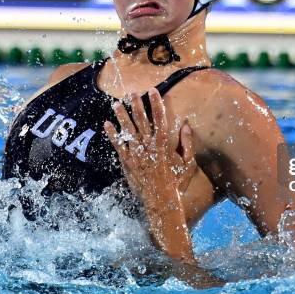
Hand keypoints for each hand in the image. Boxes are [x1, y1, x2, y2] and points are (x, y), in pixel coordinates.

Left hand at [104, 88, 196, 209]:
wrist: (161, 202)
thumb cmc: (176, 183)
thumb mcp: (188, 164)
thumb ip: (187, 144)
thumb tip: (186, 125)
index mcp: (164, 146)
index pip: (160, 120)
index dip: (157, 104)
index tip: (153, 91)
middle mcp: (149, 148)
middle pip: (142, 122)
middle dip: (137, 106)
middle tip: (132, 92)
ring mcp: (136, 155)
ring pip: (128, 131)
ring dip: (122, 117)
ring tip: (116, 104)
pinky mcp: (127, 163)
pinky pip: (118, 146)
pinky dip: (112, 135)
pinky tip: (106, 124)